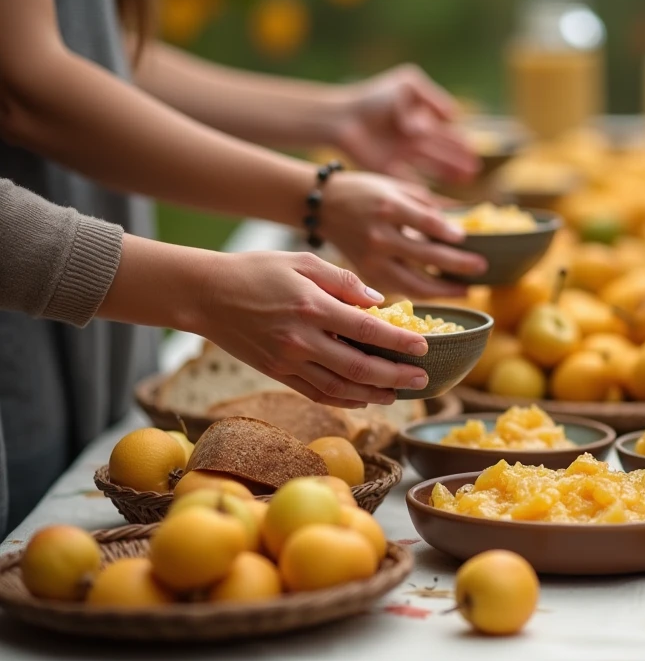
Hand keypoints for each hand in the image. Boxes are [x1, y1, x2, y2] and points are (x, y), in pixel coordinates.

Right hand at [194, 252, 430, 407]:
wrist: (204, 293)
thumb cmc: (256, 270)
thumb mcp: (302, 261)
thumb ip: (344, 281)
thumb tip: (378, 301)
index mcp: (311, 306)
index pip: (367, 329)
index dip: (399, 341)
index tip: (423, 347)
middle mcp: (301, 339)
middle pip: (358, 366)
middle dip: (395, 376)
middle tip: (421, 380)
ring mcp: (287, 360)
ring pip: (338, 387)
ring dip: (373, 394)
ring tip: (398, 395)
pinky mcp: (275, 372)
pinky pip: (315, 393)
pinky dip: (342, 400)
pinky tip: (362, 399)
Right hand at [321, 172, 486, 295]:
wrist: (322, 206)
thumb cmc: (364, 192)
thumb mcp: (394, 186)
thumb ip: (427, 202)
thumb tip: (464, 216)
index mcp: (388, 207)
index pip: (425, 222)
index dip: (448, 232)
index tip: (467, 239)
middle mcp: (379, 235)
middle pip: (425, 255)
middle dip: (458, 264)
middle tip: (482, 267)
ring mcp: (371, 258)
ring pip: (413, 283)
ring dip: (444, 289)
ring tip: (467, 289)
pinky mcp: (367, 274)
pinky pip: (400, 290)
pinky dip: (423, 293)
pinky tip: (441, 292)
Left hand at [334, 64, 478, 183]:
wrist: (342, 116)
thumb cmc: (373, 97)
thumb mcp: (407, 85)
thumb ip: (432, 97)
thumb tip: (453, 116)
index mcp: (418, 120)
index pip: (445, 133)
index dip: (460, 143)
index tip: (474, 152)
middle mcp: (412, 140)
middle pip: (441, 152)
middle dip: (458, 161)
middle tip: (474, 171)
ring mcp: (401, 156)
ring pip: (431, 167)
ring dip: (447, 173)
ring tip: (464, 179)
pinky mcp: (388, 170)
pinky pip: (411, 182)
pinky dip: (424, 190)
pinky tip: (438, 197)